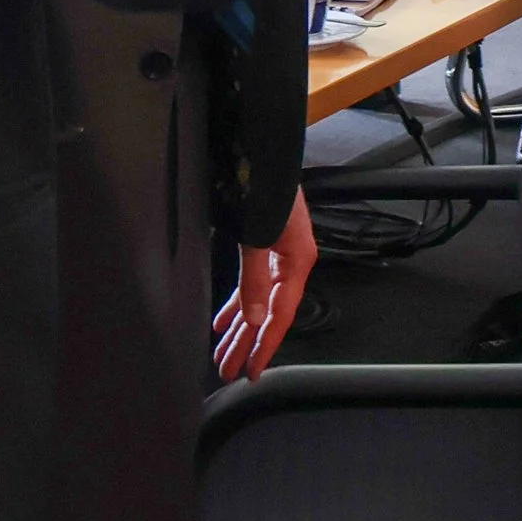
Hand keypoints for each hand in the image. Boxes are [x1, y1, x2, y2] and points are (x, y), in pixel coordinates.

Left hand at [213, 189, 316, 383]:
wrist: (263, 150)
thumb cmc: (267, 187)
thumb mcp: (259, 237)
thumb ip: (255, 280)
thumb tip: (252, 319)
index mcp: (299, 262)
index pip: (281, 315)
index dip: (265, 345)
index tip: (251, 370)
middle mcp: (291, 262)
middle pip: (268, 312)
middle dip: (247, 342)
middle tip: (228, 369)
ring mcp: (278, 255)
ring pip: (257, 300)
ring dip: (240, 326)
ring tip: (222, 352)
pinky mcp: (264, 245)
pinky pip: (251, 282)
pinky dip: (237, 302)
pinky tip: (223, 319)